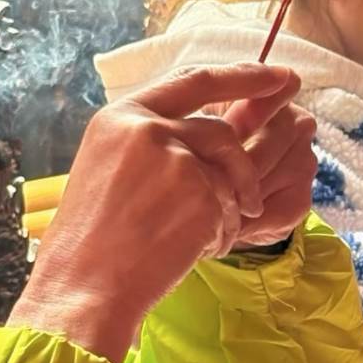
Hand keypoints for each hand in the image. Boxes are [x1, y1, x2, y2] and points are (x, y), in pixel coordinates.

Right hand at [8, 63, 310, 362]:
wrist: (84, 287)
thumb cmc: (97, 240)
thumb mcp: (112, 168)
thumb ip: (154, 142)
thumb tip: (213, 135)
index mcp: (121, 116)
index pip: (194, 80)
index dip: (243, 76)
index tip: (278, 75)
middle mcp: (147, 128)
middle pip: (222, 132)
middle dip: (246, 167)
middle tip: (260, 191)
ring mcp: (175, 159)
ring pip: (231, 175)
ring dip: (229, 209)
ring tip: (204, 238)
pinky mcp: (199, 194)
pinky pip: (231, 210)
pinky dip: (221, 235)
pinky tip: (190, 251)